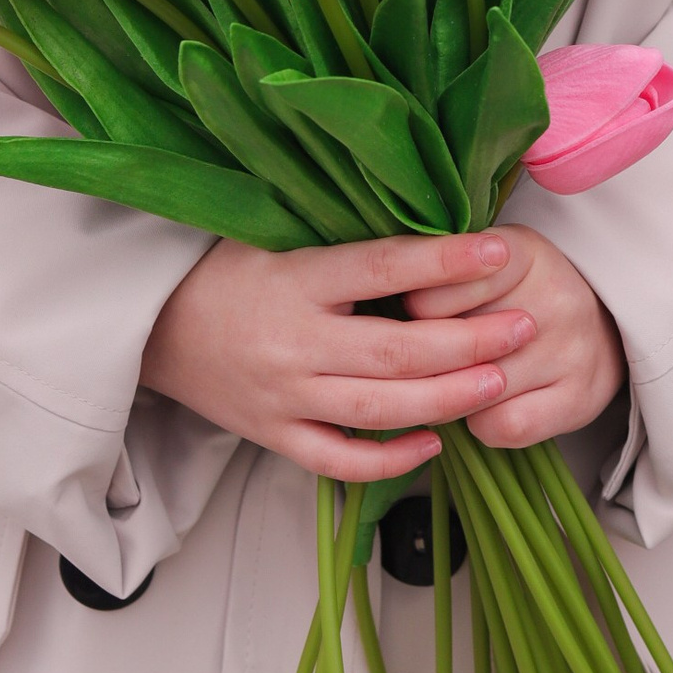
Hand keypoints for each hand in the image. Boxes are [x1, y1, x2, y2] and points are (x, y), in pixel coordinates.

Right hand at [139, 232, 535, 481]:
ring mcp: (283, 396)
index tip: (498, 248)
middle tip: (524, 325)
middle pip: (395, 349)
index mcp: (294, 280)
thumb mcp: (271, 234)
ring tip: (501, 379)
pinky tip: (436, 442)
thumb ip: (340, 236)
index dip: (443, 259)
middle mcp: (292, 342)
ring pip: (379, 407)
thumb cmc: (221, 270)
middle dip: (469, 340)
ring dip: (447, 397)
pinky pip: (339, 459)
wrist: (148, 327)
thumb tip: (422, 213)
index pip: (381, 266)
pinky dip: (389, 458)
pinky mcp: (274, 435)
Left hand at [403, 225, 623, 448]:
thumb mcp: (487, 264)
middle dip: (426, 359)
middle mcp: (555, 296)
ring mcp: (572, 350)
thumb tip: (383, 300)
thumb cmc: (521, 294)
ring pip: (477, 389)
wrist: (604, 327)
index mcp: (523, 252)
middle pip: (455, 343)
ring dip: (452, 395)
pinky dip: (482, 424)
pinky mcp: (578, 398)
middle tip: (422, 358)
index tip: (414, 311)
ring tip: (453, 382)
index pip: (440, 285)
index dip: (416, 307)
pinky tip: (484, 407)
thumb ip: (441, 273)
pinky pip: (505, 425)